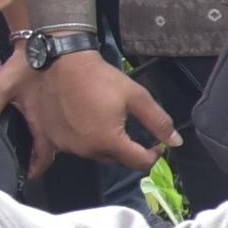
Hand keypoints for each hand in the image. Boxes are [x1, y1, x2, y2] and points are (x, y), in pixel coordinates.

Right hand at [1, 45, 173, 172]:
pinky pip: (68, 151)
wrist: (62, 64)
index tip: (156, 145)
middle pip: (116, 160)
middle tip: (134, 133)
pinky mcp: (51, 138)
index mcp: (108, 141)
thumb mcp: (137, 96)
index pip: (138, 163)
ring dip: (106, 147)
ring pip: (95, 155)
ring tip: (111, 127)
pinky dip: (81, 146)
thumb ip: (158, 121)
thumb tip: (176, 143)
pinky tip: (81, 136)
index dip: (153, 156)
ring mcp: (66, 146)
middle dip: (129, 151)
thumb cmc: (101, 79)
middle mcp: (86, 150)